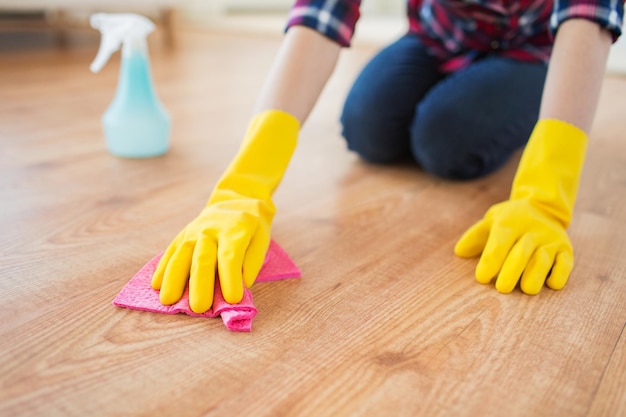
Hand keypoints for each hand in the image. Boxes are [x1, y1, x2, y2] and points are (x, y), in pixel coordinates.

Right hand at [151, 110, 298, 312]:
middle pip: (203, 259)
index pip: (230, 257)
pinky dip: (162, 268)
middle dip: (200, 284)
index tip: (232, 300)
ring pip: (181, 255)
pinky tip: (155, 284)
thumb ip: (252, 262)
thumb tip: (242, 284)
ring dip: (174, 279)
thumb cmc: (251, 227)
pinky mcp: (182, 235)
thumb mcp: (261, 239)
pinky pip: (170, 252)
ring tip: (168, 300)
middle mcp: (210, 230)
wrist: (236, 200)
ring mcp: (193, 232)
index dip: (231, 278)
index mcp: (235, 231)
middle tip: (198, 308)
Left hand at [455, 119, 586, 293]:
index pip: (499, 243)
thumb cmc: (510, 220)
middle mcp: (532, 231)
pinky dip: (559, 275)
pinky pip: (565, 264)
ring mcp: (550, 240)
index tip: (481, 278)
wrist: (544, 207)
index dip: (490, 261)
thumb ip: (475, 235)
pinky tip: (551, 284)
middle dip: (511, 272)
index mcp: (511, 223)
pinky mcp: (566, 250)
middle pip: (521, 254)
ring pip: (543, 260)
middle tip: (501, 289)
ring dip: (535, 276)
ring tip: (526, 289)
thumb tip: (460, 252)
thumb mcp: (492, 220)